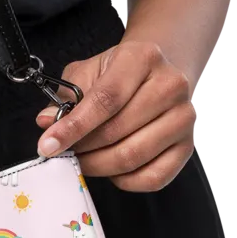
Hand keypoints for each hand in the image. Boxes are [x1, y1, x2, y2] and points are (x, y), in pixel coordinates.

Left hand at [33, 38, 196, 191]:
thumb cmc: (123, 71)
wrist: (163, 70)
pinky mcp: (188, 147)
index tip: (48, 144)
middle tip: (64, 151)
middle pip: (118, 131)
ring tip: (84, 157)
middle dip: (83, 148)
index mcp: (143, 57)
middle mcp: (171, 86)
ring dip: (99, 165)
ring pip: (133, 156)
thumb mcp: (91, 70)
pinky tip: (110, 166)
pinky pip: (153, 177)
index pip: (106, 99)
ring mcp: (184, 118)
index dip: (74, 126)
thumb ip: (67, 95)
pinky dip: (124, 180)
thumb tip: (48, 122)